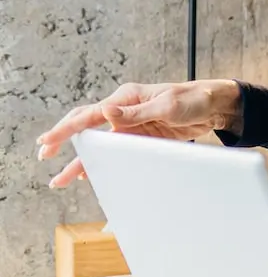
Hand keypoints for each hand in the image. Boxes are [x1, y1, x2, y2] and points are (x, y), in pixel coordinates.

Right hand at [36, 79, 242, 187]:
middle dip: (65, 143)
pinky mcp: (142, 137)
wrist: (215, 106)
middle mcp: (125, 110)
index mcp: (126, 98)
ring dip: (83, 160)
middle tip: (44, 157)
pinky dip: (103, 162)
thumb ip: (137, 112)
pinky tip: (91, 173)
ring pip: (100, 144)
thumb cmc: (193, 99)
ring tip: (62, 178)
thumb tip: (107, 113)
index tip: (48, 141)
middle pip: (88, 128)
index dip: (67, 128)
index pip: (90, 114)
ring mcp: (132, 125)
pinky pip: (117, 151)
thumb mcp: (167, 105)